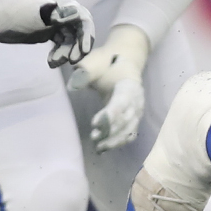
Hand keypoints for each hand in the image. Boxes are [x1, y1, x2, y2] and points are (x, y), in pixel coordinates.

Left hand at [0, 0, 91, 66]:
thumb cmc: (11, 9)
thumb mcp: (34, 11)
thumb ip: (56, 13)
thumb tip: (77, 14)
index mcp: (61, 3)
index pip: (83, 19)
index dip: (87, 35)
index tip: (84, 51)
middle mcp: (60, 12)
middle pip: (78, 31)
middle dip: (78, 47)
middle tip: (72, 60)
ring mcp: (52, 23)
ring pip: (68, 40)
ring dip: (66, 52)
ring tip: (54, 62)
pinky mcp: (43, 32)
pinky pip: (58, 44)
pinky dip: (58, 54)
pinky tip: (51, 62)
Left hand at [69, 24, 149, 151]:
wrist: (123, 62)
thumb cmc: (107, 63)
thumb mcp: (95, 62)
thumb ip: (85, 72)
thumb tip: (72, 86)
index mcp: (129, 85)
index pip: (122, 103)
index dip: (110, 115)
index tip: (94, 123)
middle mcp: (137, 100)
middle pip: (126, 120)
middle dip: (110, 130)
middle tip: (93, 137)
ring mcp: (137, 111)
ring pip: (129, 130)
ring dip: (114, 140)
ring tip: (97, 146)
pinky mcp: (134, 118)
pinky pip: (129, 134)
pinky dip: (118, 142)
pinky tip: (104, 148)